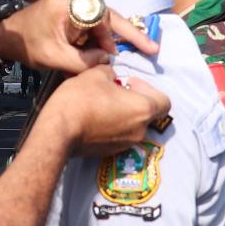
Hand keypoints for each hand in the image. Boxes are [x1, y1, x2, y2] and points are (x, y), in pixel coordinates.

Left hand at [0, 0, 160, 75]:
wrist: (6, 35)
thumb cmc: (27, 45)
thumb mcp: (54, 58)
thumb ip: (82, 61)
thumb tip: (108, 59)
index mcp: (67, 3)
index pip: (103, 17)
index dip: (120, 35)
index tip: (138, 50)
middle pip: (107, 14)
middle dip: (123, 34)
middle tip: (148, 49)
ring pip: (102, 16)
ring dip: (110, 35)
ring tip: (121, 52)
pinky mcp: (71, 3)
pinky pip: (93, 17)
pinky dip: (100, 33)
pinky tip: (104, 47)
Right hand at [43, 65, 171, 155]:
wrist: (59, 132)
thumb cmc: (81, 100)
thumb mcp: (96, 74)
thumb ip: (110, 73)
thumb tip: (111, 77)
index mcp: (143, 109)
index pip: (165, 101)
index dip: (150, 88)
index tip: (130, 83)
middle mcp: (140, 130)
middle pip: (148, 114)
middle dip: (135, 101)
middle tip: (115, 91)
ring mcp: (126, 144)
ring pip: (133, 125)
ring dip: (123, 114)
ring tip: (102, 103)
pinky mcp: (111, 152)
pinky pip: (119, 135)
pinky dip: (113, 126)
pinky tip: (94, 118)